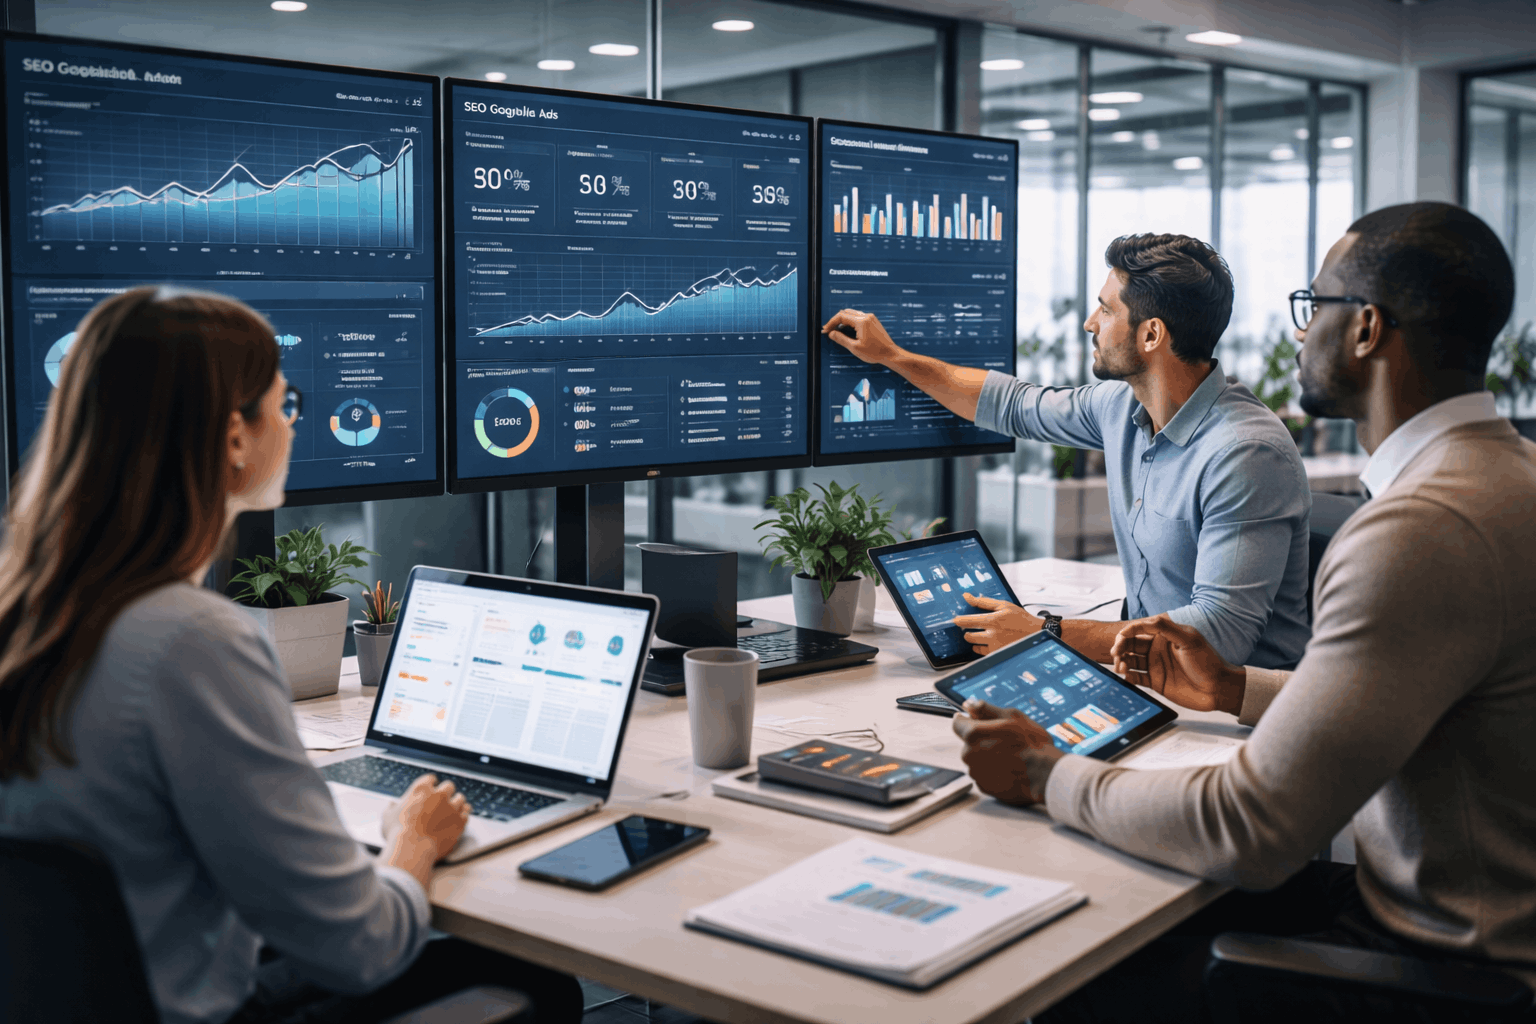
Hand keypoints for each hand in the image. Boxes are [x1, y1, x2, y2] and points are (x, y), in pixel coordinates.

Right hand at [383, 774, 471, 861]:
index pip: (430, 779)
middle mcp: (439, 794)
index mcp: (421, 789)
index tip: (430, 789)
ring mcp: (452, 807)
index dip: (430, 784)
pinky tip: (460, 817)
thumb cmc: (397, 833)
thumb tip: (391, 804)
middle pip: (449, 786)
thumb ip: (392, 807)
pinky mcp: (460, 821)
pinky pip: (467, 812)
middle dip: (446, 792)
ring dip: (457, 802)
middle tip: (442, 799)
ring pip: (460, 798)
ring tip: (453, 808)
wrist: (412, 849)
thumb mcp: (388, 816)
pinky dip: (464, 814)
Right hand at [821, 309, 901, 363]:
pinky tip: (847, 331)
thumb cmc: (875, 352)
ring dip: (843, 321)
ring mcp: (871, 318)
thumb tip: (831, 333)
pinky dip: (850, 322)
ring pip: (852, 314)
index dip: (831, 323)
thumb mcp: (854, 347)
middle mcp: (866, 317)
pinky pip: (858, 317)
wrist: (890, 354)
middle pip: (846, 313)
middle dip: (836, 321)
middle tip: (829, 330)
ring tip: (837, 331)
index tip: (826, 330)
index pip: (841, 316)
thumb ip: (841, 339)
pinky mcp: (873, 322)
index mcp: (862, 321)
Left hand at [952, 593, 1040, 654]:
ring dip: (974, 639)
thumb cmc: (1020, 618)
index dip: (958, 621)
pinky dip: (981, 647)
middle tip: (971, 628)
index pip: (968, 621)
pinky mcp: (998, 654)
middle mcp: (993, 635)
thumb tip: (967, 596)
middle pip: (968, 636)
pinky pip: (982, 652)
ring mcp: (995, 646)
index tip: (955, 620)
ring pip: (974, 645)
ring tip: (982, 634)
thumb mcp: (1003, 605)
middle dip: (967, 631)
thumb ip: (983, 602)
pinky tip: (988, 641)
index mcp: (993, 620)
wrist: (1036, 633)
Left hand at [952, 699, 1064, 805]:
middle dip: (982, 740)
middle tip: (1004, 740)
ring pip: (977, 759)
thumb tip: (971, 705)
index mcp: (973, 734)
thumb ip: (986, 709)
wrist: (1044, 774)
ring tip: (1010, 756)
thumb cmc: (1032, 745)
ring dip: (988, 756)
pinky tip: (1009, 768)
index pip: (957, 723)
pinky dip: (994, 771)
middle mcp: (969, 755)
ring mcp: (976, 773)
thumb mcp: (1012, 717)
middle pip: (968, 743)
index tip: (977, 720)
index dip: (967, 720)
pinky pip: (985, 775)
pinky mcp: (984, 787)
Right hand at [1110, 614, 1245, 715]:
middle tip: (1116, 654)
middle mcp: (1157, 649)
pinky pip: (1136, 678)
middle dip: (1120, 647)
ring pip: (1130, 660)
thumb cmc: (1208, 662)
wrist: (1218, 689)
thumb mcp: (1189, 639)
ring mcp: (1155, 666)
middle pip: (1131, 645)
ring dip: (1122, 662)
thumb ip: (1166, 628)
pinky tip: (1128, 677)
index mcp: (1165, 636)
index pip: (1140, 629)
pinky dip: (1129, 677)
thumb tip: (1145, 621)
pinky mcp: (1155, 682)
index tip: (1121, 638)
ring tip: (1122, 667)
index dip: (1128, 632)